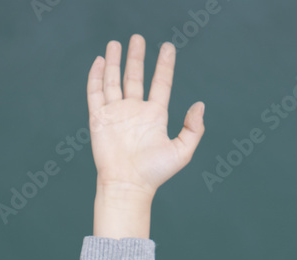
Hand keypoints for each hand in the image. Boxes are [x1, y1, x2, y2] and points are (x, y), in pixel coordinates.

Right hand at [87, 34, 204, 198]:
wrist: (127, 185)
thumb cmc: (154, 173)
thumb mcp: (182, 152)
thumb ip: (193, 129)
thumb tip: (200, 105)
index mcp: (154, 116)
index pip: (161, 84)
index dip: (164, 65)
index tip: (167, 48)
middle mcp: (135, 111)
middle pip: (135, 77)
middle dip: (136, 58)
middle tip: (138, 38)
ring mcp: (116, 114)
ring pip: (114, 81)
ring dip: (115, 62)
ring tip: (116, 43)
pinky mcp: (99, 119)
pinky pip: (96, 93)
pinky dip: (97, 76)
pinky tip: (101, 60)